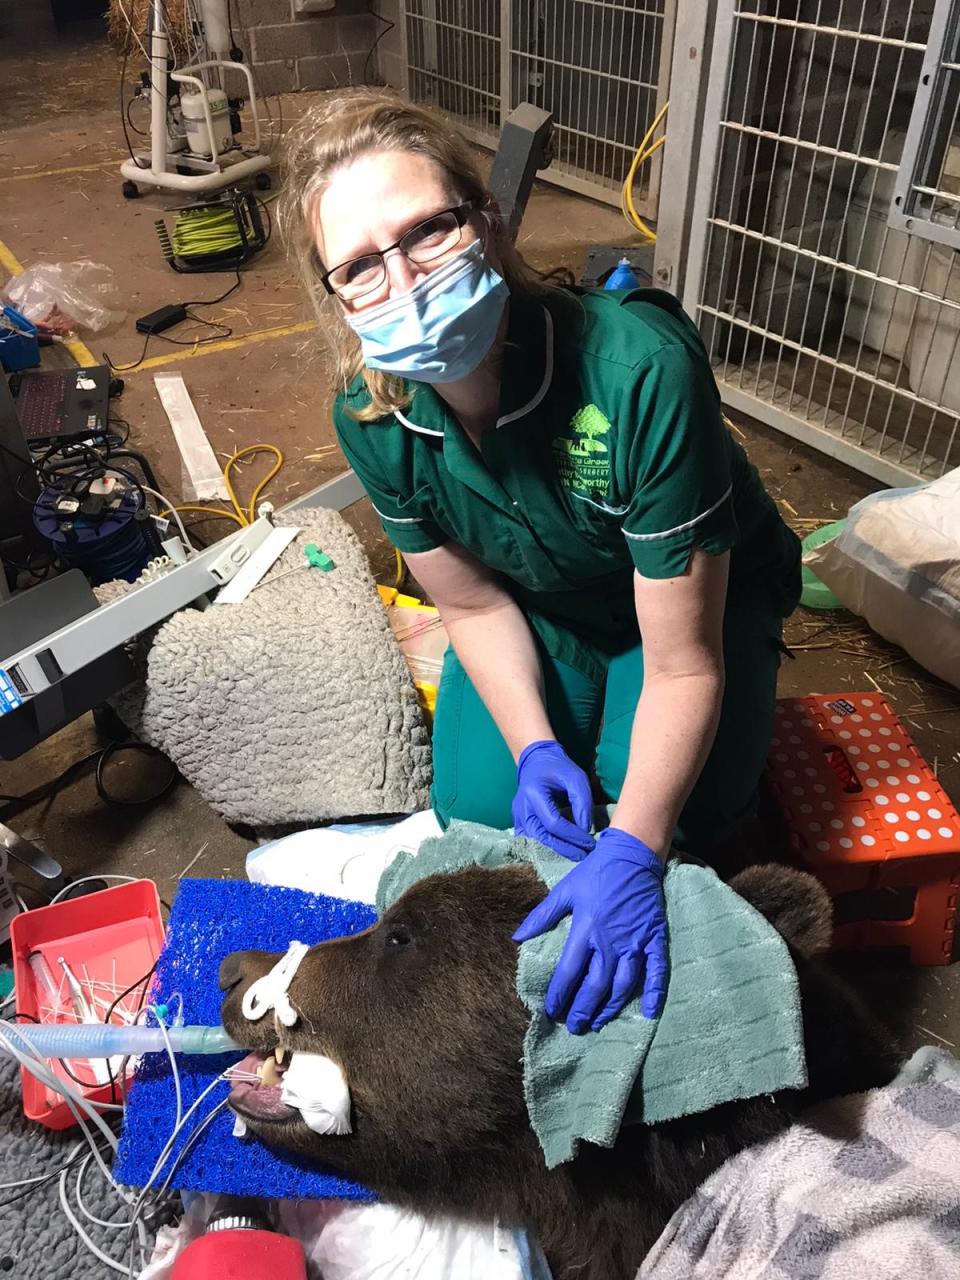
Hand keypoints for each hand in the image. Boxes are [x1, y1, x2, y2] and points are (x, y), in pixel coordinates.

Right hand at [512, 739, 594, 861]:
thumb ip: (582, 802)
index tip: (590, 841)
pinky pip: (530, 840)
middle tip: (585, 855)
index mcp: (533, 793)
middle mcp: (521, 808)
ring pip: (534, 842)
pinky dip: (544, 848)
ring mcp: (517, 816)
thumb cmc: (558, 767)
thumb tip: (586, 830)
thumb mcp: (576, 778)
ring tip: (575, 855)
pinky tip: (560, 851)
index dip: (573, 835)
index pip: (553, 823)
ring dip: (555, 851)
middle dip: (565, 849)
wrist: (536, 761)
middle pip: (542, 837)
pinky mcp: (519, 821)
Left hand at [512, 826, 668, 1031]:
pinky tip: (648, 1012)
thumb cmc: (595, 873)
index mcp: (585, 929)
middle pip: (595, 985)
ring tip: (599, 1022)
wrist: (632, 856)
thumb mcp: (565, 890)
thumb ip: (542, 916)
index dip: (559, 995)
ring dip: (610, 1007)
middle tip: (575, 1027)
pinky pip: (657, 971)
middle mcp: (609, 941)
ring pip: (622, 984)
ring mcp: (634, 942)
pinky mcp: (654, 939)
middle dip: (583, 1010)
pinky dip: (654, 992)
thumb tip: (517, 937)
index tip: (552, 1011)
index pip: (568, 971)